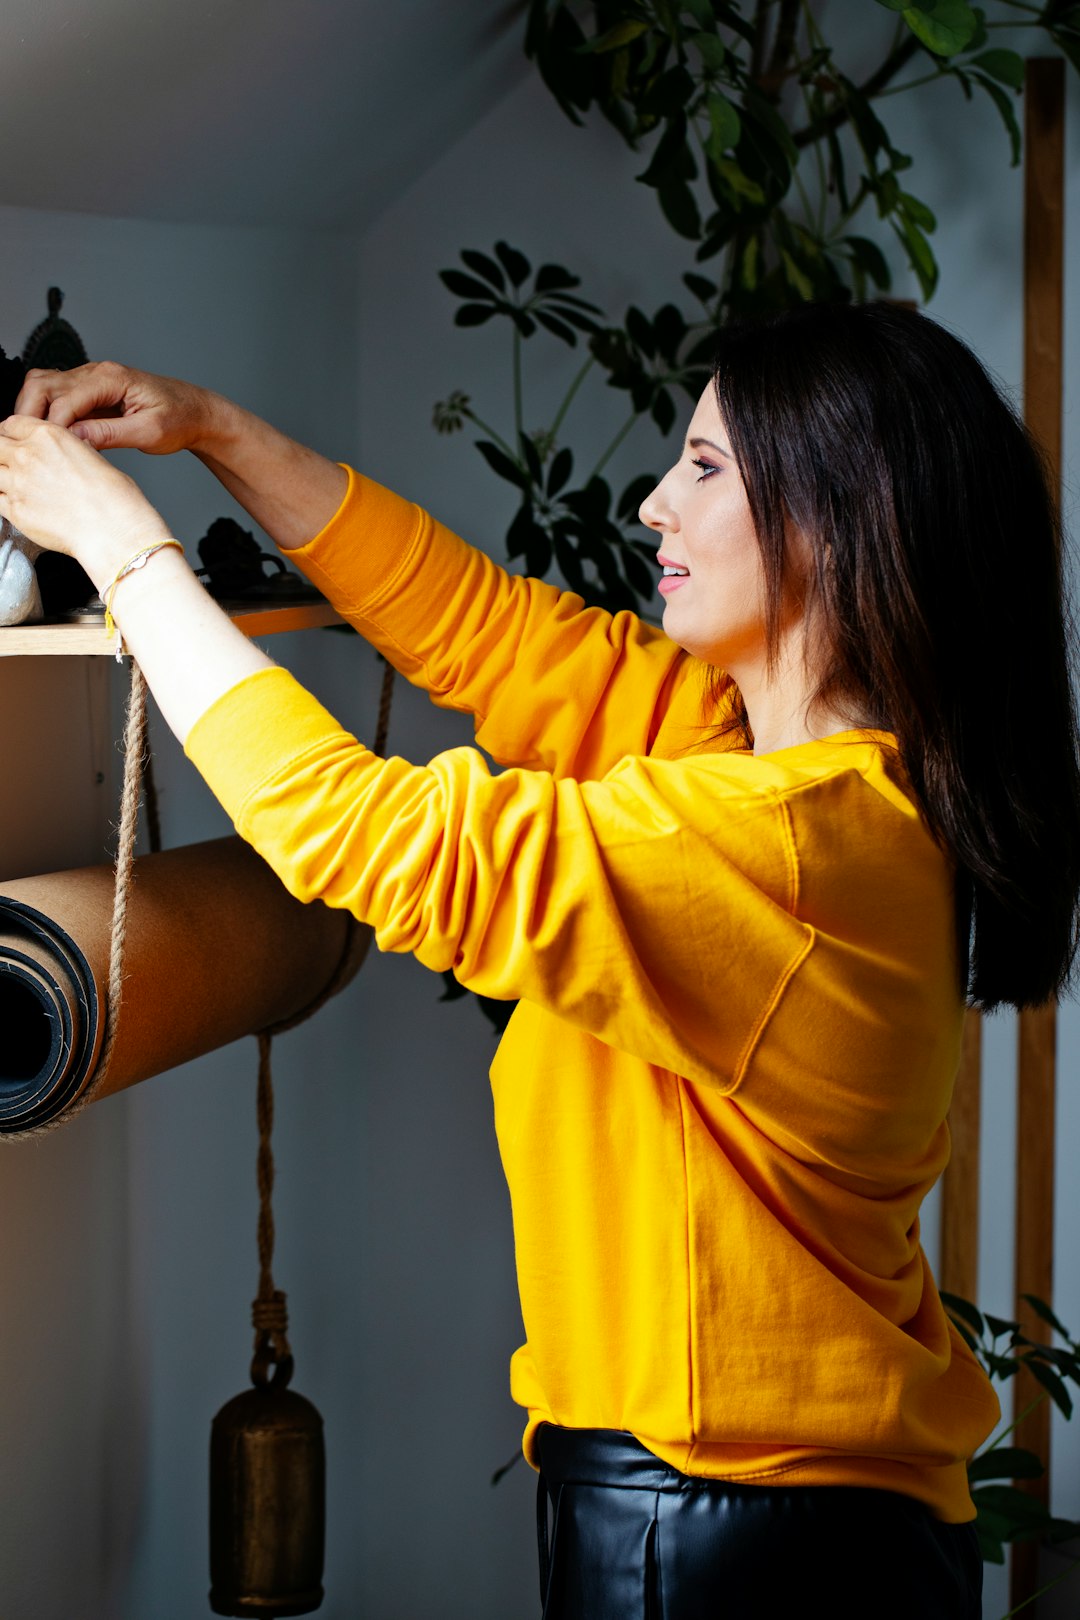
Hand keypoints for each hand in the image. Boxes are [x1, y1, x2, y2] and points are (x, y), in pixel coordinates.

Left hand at [0, 416, 171, 587]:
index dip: (12, 433)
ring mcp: (17, 483)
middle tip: (10, 463)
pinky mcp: (14, 510)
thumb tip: (66, 456)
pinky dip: (3, 499)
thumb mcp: (93, 458)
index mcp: (48, 436)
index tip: (14, 441)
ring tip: (17, 485)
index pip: (12, 423)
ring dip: (2, 477)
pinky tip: (17, 504)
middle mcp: (28, 456)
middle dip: (1, 452)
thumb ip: (69, 452)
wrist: (112, 529)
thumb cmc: (114, 499)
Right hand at [14, 361, 214, 456]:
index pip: (65, 399)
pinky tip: (50, 437)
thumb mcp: (149, 432)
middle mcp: (96, 373)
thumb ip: (110, 434)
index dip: (52, 427)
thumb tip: (76, 438)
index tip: (49, 451)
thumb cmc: (180, 419)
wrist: (196, 411)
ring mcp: (90, 380)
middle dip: (29, 414)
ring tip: (35, 442)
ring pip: (42, 386)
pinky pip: (56, 396)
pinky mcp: (90, 391)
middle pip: (42, 384)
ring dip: (33, 411)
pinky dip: (45, 413)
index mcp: (111, 378)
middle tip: (29, 445)